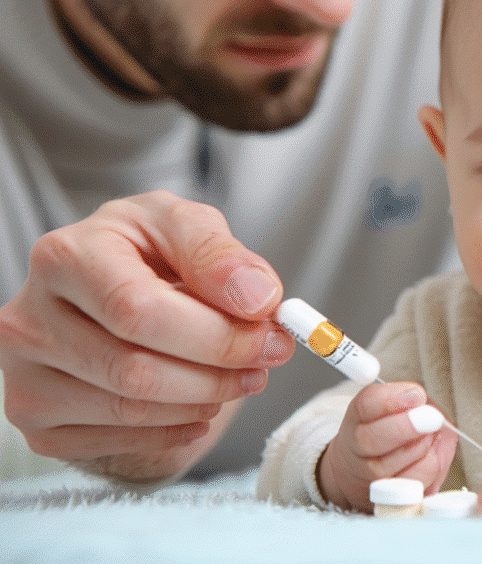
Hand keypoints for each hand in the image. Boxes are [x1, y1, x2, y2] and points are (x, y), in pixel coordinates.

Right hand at [0, 191, 295, 481]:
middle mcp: (28, 317)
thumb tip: (256, 299)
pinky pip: (114, 441)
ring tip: (238, 379)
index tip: (270, 335)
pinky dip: (173, 431)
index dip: (216, 333)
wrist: (101, 290)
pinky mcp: (35, 418)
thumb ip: (220, 253)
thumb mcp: (184, 227)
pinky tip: (200, 407)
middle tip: (265, 363)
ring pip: (130, 410)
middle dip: (219, 372)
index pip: (138, 311)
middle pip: (136, 369)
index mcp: (65, 256)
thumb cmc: (144, 254)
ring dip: (204, 401)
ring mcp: (24, 373)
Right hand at [317, 383, 456, 511]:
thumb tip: (433, 412)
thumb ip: (410, 404)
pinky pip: (418, 485)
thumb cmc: (383, 433)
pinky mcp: (392, 500)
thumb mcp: (390, 409)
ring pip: (398, 465)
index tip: (415, 395)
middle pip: (373, 440)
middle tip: (432, 417)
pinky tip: (431, 455)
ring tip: (431, 435)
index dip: (391, 400)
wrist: (357, 473)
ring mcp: (372, 480)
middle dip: (408, 427)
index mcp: (356, 420)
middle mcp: (357, 452)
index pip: (365, 405)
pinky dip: (433, 467)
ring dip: (425, 447)